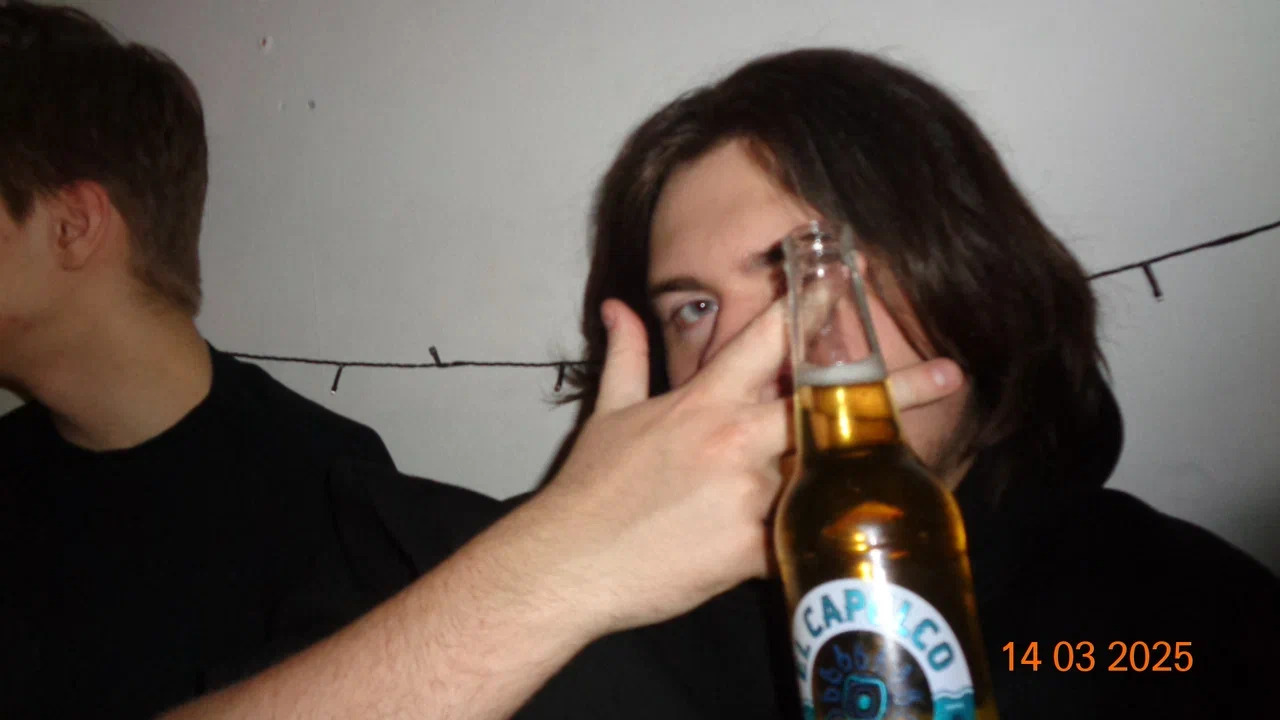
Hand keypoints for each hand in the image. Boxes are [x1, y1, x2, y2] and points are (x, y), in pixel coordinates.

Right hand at [509, 297, 964, 639]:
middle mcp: (736, 439)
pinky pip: (802, 540)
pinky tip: (855, 546)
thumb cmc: (590, 488)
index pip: (770, 340)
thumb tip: (617, 306)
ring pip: (826, 472)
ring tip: (923, 467)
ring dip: (870, 466)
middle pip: (826, 401)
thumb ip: (625, 355)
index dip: (816, 304)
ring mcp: (750, 495)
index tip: (854, 277)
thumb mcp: (609, 414)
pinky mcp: (753, 550)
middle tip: (951, 371)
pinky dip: (820, 540)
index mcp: (704, 401)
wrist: (568, 563)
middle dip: (891, 383)